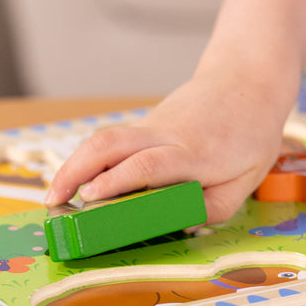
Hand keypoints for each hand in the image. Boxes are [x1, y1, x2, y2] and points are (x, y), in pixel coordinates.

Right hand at [45, 58, 297, 224]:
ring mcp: (154, 125)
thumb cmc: (251, 133)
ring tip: (56, 195)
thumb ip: (216, 206)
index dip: (118, 180)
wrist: (246, 81)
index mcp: (195, 152)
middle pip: (112, 144)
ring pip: (105, 138)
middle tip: (54, 202)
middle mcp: (167, 135)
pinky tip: (83, 182)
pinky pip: (115, 140)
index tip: (90, 197)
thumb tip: (178, 225)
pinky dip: (92, 160)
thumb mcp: (248, 178)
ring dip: (75, 164)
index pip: (149, 163)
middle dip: (76, 170)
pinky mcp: (147, 123)